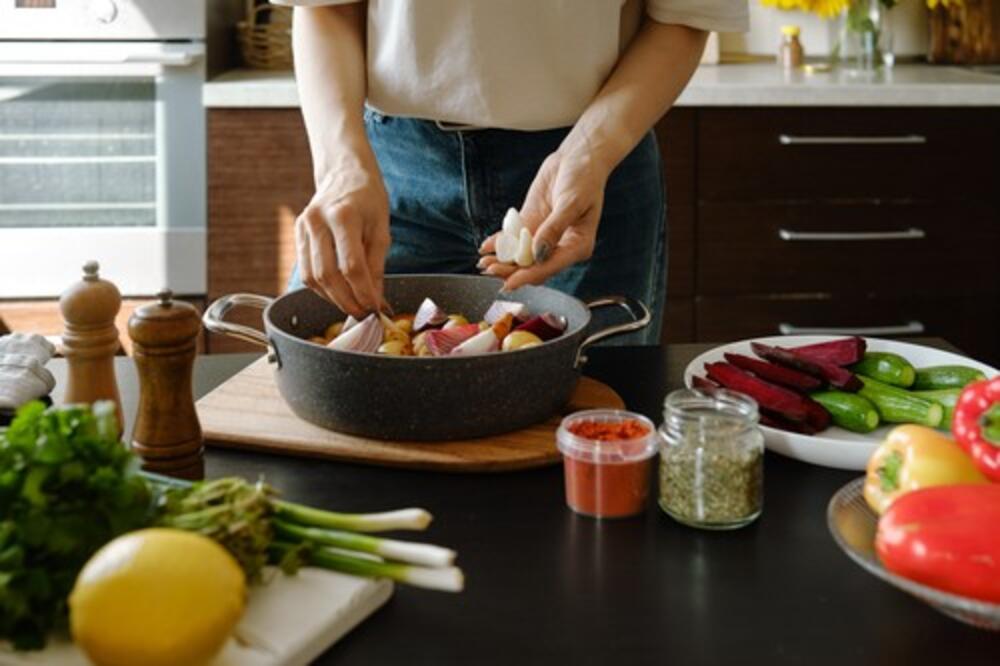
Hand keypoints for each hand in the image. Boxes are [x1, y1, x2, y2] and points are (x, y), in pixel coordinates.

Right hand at [295, 165, 390, 317]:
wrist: (344, 173)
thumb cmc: (368, 199)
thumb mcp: (381, 228)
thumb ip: (377, 265)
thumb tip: (375, 300)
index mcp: (343, 215)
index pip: (351, 266)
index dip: (363, 292)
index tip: (375, 308)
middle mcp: (317, 221)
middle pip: (328, 275)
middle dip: (347, 301)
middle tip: (364, 314)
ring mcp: (302, 227)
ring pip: (312, 277)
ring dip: (333, 298)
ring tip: (352, 306)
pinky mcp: (296, 234)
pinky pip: (305, 271)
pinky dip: (321, 288)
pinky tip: (338, 292)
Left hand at [478, 145, 609, 290]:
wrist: (578, 156)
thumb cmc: (584, 179)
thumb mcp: (572, 202)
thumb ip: (553, 229)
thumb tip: (538, 253)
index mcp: (577, 246)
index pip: (549, 267)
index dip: (528, 276)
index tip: (510, 283)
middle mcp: (559, 246)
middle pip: (532, 266)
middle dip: (510, 270)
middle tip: (490, 270)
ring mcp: (543, 235)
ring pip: (520, 256)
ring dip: (502, 260)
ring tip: (484, 263)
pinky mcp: (531, 223)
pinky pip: (513, 237)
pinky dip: (500, 243)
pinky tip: (486, 247)